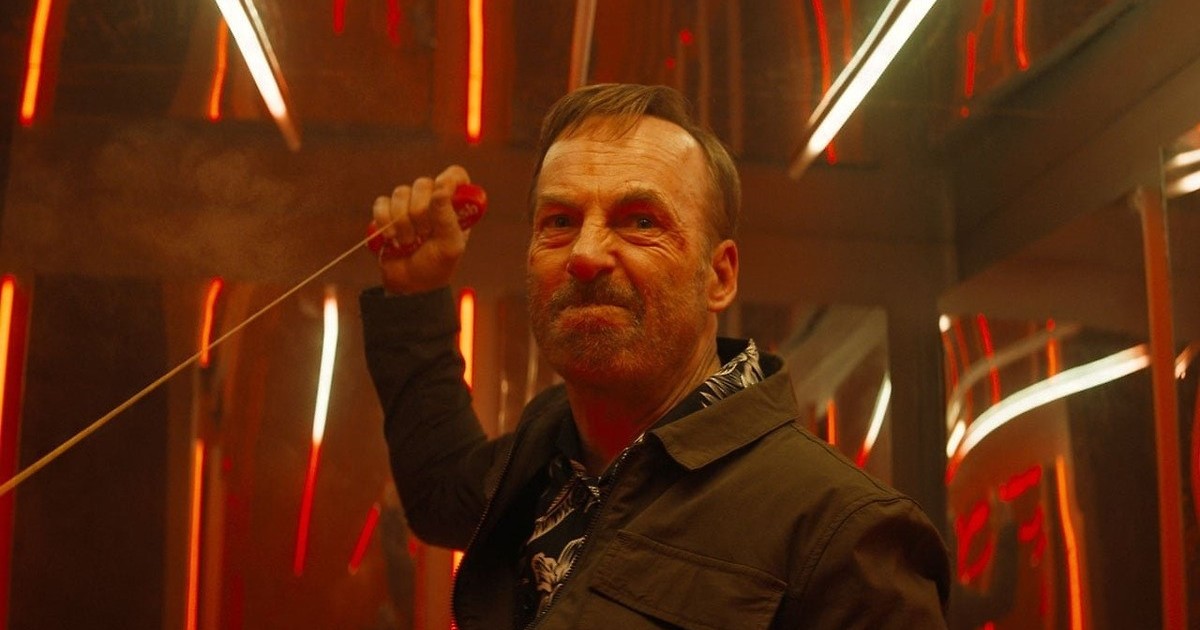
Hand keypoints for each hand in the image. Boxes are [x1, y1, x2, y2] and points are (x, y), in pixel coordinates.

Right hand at [372, 165, 473, 294]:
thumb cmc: (436, 266)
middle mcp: (432, 201)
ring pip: (400, 192)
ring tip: (408, 242)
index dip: (448, 179)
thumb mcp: (450, 245)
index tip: (442, 191)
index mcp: (453, 206)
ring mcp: (408, 206)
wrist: (410, 286)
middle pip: (423, 183)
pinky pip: (381, 203)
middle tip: (424, 234)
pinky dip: (383, 220)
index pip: (455, 176)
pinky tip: (391, 238)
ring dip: (402, 221)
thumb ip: (447, 217)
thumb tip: (441, 190)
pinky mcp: (387, 213)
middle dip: (420, 212)